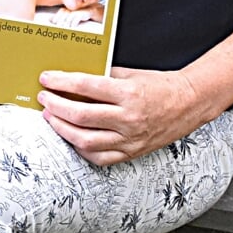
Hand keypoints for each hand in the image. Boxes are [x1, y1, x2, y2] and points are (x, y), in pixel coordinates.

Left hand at [34, 67, 210, 165]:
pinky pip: (100, 157)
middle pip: (80, 115)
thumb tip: (71, 80)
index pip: (86, 86)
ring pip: (86, 141)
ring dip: (62, 129)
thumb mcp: (130, 75)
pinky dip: (81, 149)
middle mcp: (128, 118)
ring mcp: (130, 139)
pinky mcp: (132, 152)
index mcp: (128, 93)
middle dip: (55, 106)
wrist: (189, 104)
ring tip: (51, 118)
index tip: (46, 79)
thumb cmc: (159, 86)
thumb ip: (102, 77)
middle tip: (44, 99)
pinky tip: (72, 138)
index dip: (61, 82)